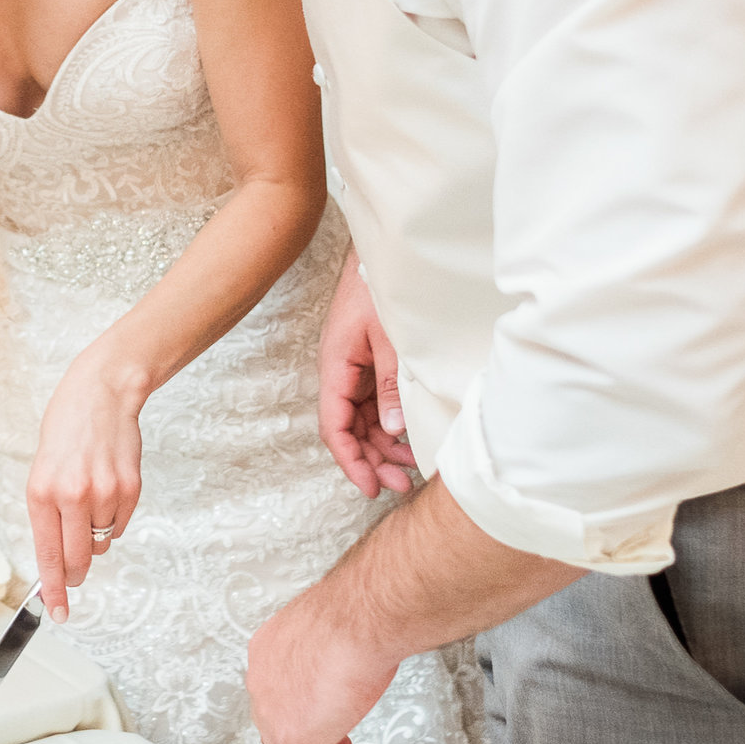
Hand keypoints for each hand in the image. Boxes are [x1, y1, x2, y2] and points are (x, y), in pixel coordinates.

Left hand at [25, 354, 146, 623]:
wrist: (103, 393)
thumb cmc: (67, 428)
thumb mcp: (41, 469)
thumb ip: (47, 513)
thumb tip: (58, 557)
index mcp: (41, 492)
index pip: (48, 555)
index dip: (53, 589)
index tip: (57, 612)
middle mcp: (72, 496)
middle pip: (78, 560)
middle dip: (75, 574)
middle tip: (74, 574)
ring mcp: (105, 494)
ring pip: (101, 542)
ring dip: (94, 536)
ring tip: (89, 502)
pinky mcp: (131, 489)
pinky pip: (120, 526)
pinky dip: (112, 520)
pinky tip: (106, 491)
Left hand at [246, 584, 397, 743]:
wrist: (359, 620)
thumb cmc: (356, 617)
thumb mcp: (336, 633)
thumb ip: (334, 653)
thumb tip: (351, 661)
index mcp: (268, 651)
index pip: (280, 693)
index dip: (309, 710)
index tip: (334, 716)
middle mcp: (262, 681)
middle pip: (282, 723)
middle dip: (318, 739)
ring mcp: (271, 712)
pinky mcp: (290, 741)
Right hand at [319, 250, 417, 498]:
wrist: (383, 257)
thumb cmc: (378, 290)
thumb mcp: (389, 340)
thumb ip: (391, 385)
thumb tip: (393, 430)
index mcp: (335, 367)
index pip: (334, 426)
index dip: (350, 460)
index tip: (370, 486)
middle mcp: (340, 374)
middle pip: (348, 430)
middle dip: (371, 461)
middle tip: (400, 485)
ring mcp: (353, 371)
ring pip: (362, 422)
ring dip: (382, 447)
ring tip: (410, 469)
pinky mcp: (367, 366)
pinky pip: (373, 405)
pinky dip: (388, 426)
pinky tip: (408, 440)